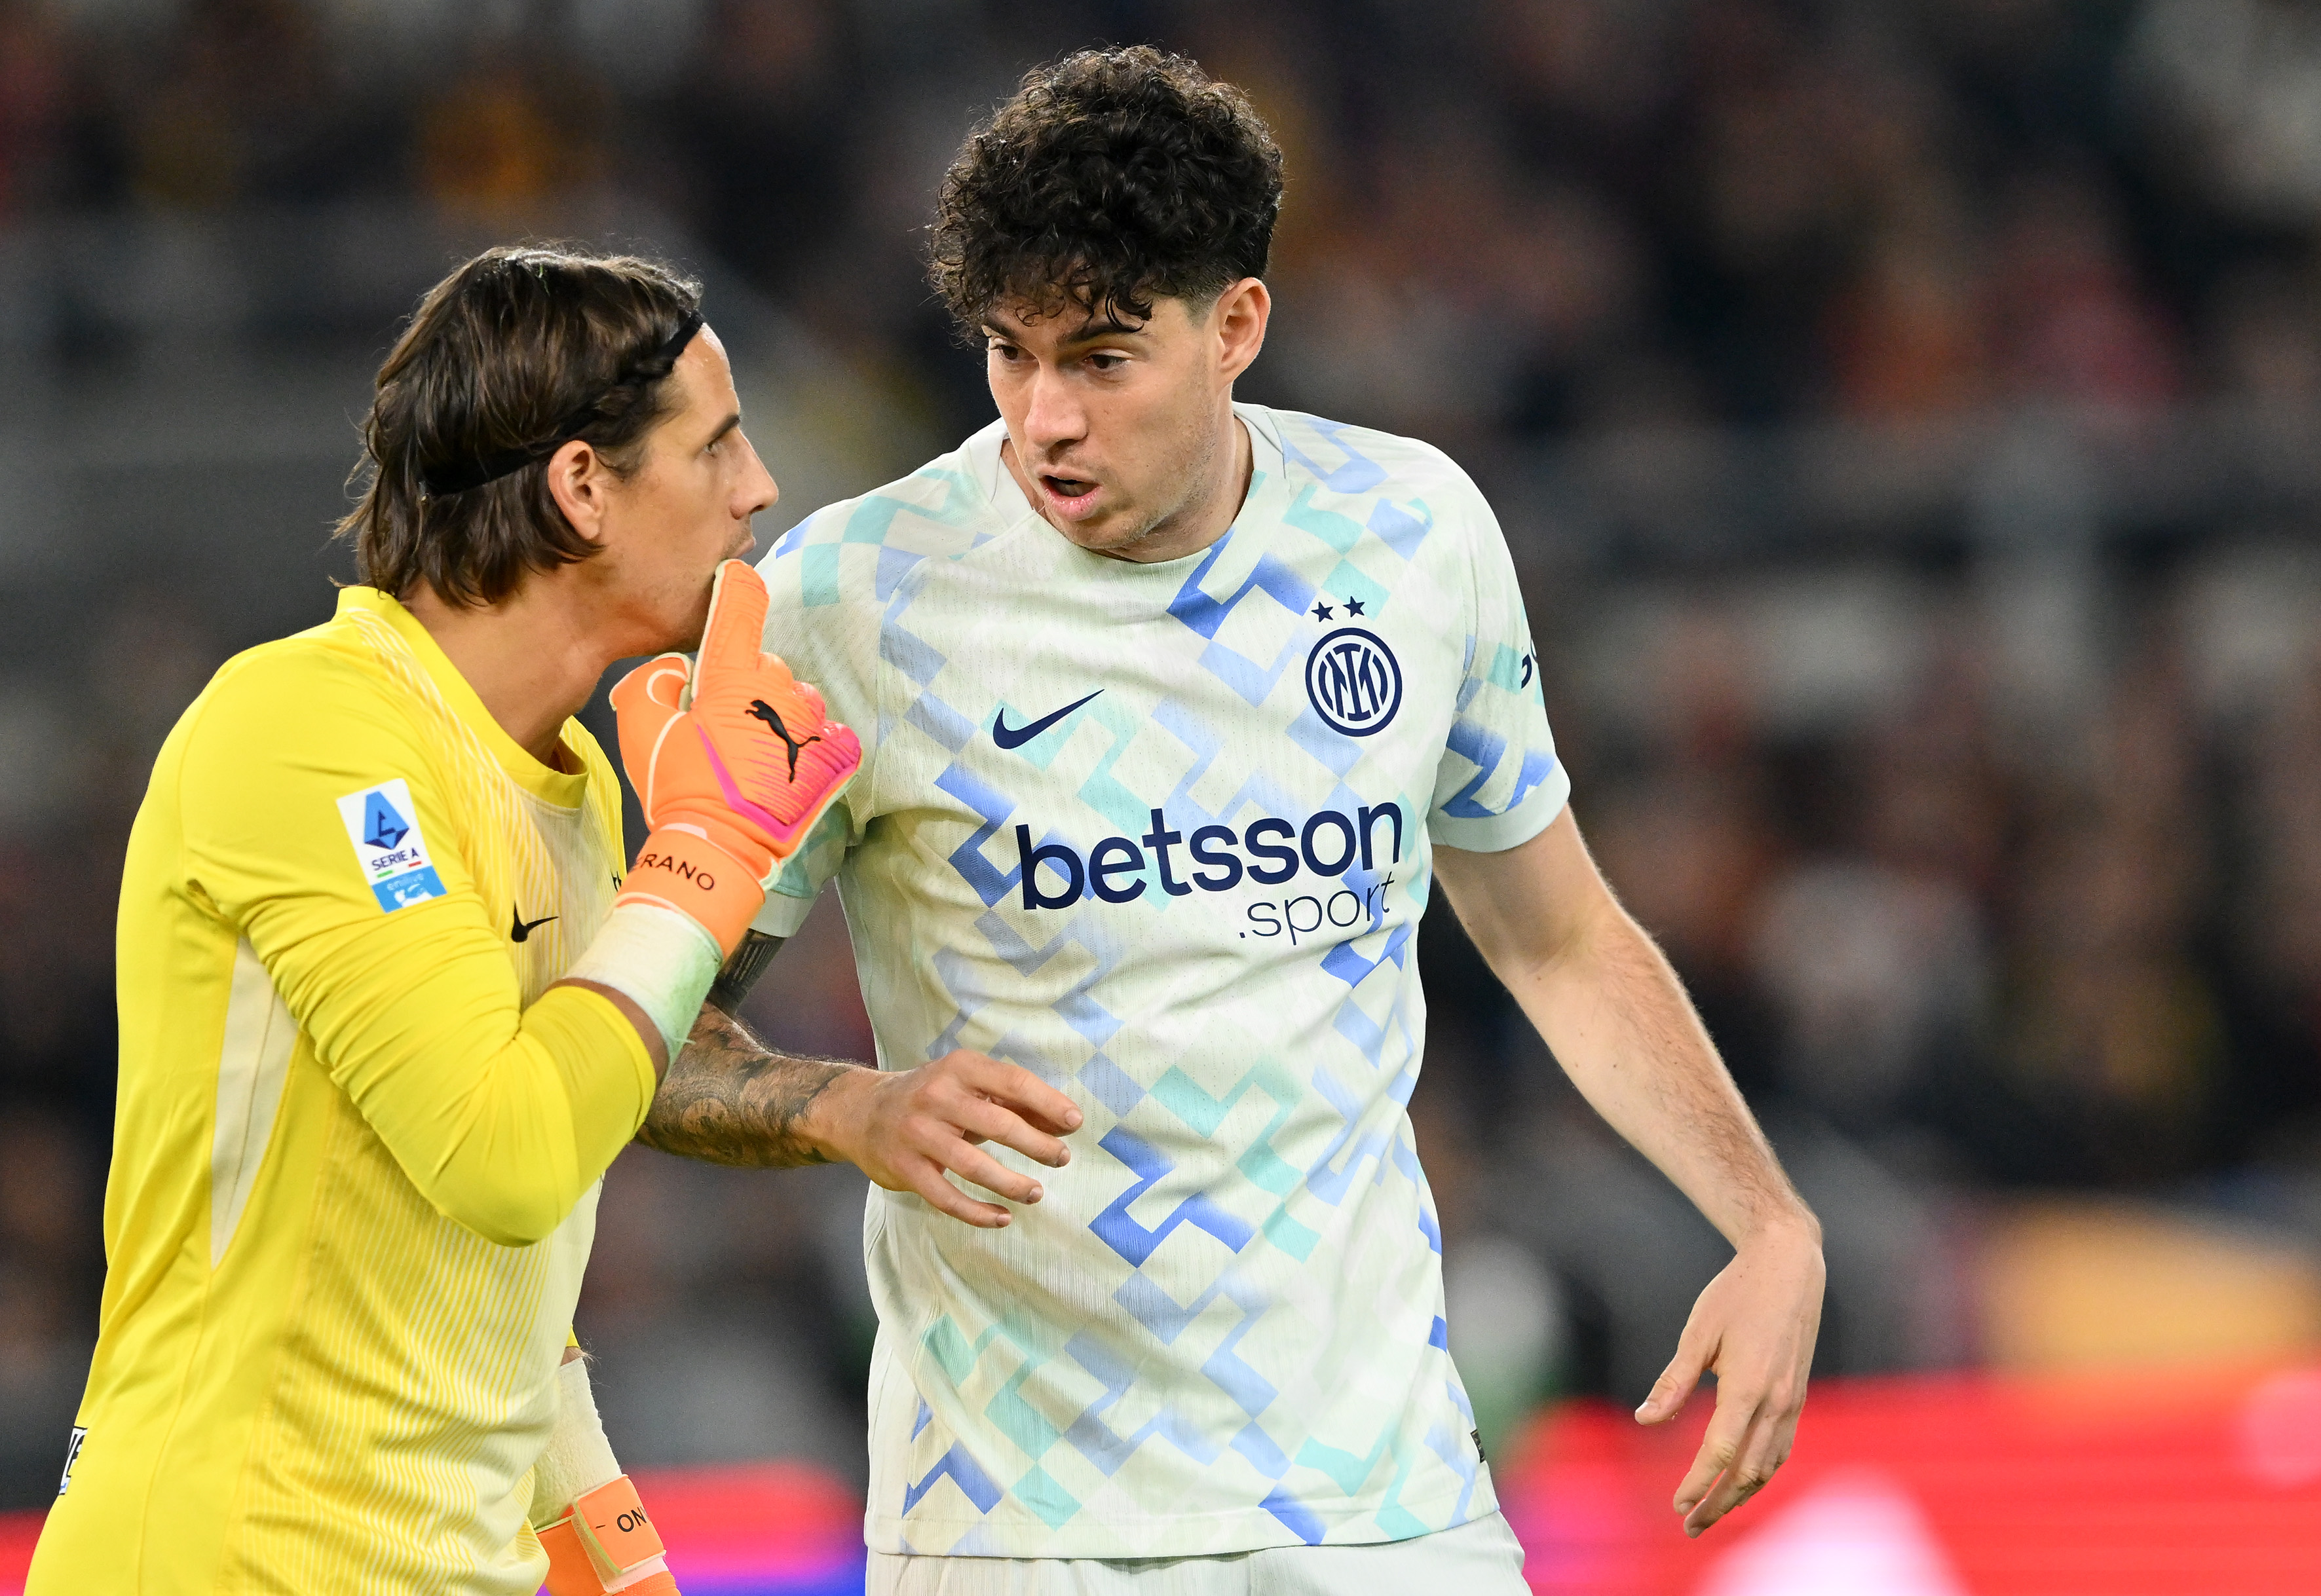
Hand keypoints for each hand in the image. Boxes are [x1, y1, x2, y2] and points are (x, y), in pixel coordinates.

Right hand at [612, 560, 861, 883]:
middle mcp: (778, 689)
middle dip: (746, 684)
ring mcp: (811, 724)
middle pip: (766, 665)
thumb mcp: (638, 727)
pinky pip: (833, 734)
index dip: (737, 586)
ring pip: (798, 699)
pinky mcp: (834, 758)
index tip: (734, 581)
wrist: (717, 848)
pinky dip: (815, 743)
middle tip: (720, 727)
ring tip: (755, 752)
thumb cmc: (675, 787)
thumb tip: (676, 669)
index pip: (742, 604)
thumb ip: (652, 682)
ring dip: (780, 713)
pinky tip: (792, 763)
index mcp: (731, 675)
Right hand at [808, 1051, 1083, 1227]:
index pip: (1012, 1082)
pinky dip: (977, 1212)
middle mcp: (936, 1096)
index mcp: (959, 1068)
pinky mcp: (905, 1168)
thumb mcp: (968, 1087)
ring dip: (1011, 1183)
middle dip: (1037, 1145)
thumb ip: (1013, 1102)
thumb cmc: (930, 1098)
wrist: (860, 1112)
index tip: (1075, 1124)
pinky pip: (946, 1197)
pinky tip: (1001, 1218)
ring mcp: (918, 1134)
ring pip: (974, 1166)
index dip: (1048, 1103)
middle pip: (998, 1124)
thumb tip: (1065, 1122)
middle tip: (1061, 1159)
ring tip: (1035, 1193)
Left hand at [1636, 1216, 1823, 1536]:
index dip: (1697, 1483)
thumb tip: (1645, 1420)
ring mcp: (1793, 1400)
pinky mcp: (1798, 1395)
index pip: (1720, 1451)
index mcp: (1749, 1385)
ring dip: (1741, 1494)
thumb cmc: (1736, 1293)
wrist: (1789, 1265)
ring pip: (1769, 1465)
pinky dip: (1762, 1472)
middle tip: (1689, 1526)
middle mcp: (1777, 1400)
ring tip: (1712, 1513)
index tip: (1676, 1504)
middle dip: (1718, 1503)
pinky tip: (1742, 1480)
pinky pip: (1782, 1447)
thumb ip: (1673, 1381)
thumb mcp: (1698, 1334)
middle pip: (1748, 1470)